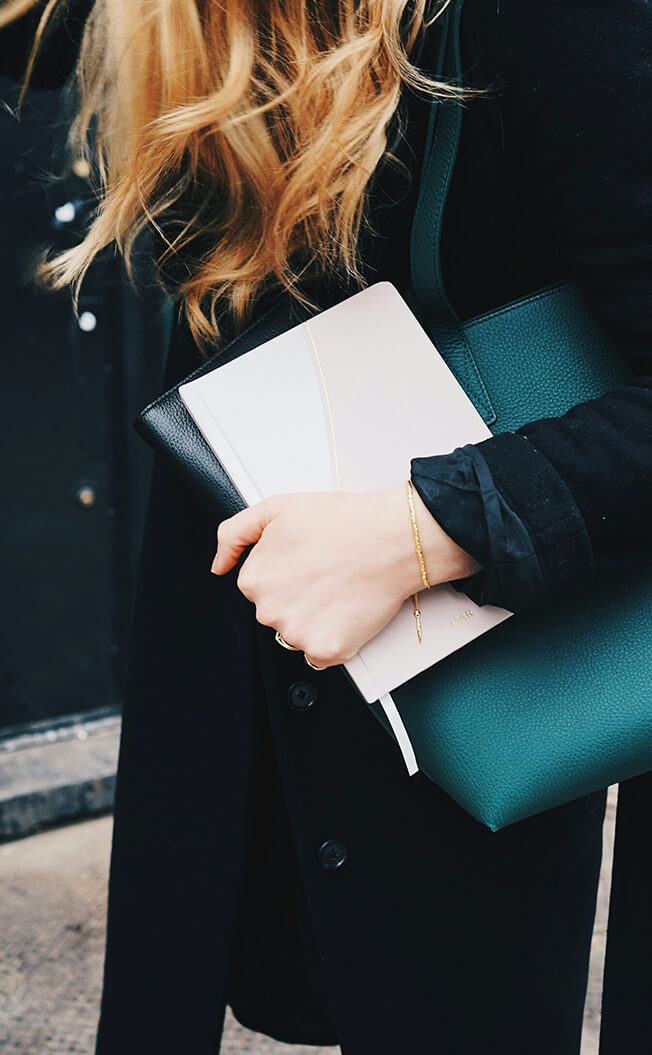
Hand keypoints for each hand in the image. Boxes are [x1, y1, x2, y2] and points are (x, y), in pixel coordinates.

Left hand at [210, 482, 481, 668]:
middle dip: (297, 597)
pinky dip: (333, 639)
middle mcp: (270, 612)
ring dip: (314, 620)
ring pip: (297, 635)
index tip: (307, 561)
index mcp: (254, 580)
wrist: (393, 539)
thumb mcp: (276, 509)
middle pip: (276, 613)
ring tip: (339, 589)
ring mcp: (298, 635)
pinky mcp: (327, 651)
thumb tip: (218, 566)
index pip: (259, 587)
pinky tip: (346, 611)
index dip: (285, 572)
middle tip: (326, 573)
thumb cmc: (342, 521)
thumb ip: (234, 534)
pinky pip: (320, 656)